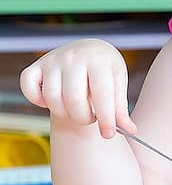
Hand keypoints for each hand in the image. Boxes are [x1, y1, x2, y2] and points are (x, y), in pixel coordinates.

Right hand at [19, 38, 135, 138]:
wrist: (91, 50)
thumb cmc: (106, 71)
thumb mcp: (118, 84)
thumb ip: (121, 108)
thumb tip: (130, 131)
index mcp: (99, 61)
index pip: (102, 94)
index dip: (106, 118)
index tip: (108, 134)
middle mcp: (74, 58)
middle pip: (73, 98)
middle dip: (83, 117)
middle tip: (90, 119)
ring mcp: (53, 60)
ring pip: (51, 96)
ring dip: (63, 113)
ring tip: (76, 111)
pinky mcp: (37, 66)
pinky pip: (27, 86)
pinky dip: (36, 99)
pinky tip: (51, 102)